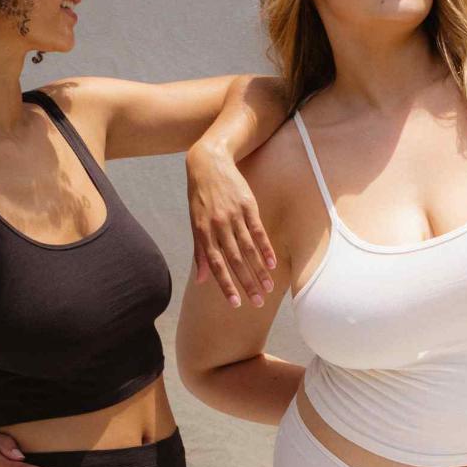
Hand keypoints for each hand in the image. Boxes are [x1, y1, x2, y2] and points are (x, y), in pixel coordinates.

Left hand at [186, 140, 276, 307]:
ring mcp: (234, 216)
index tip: (236, 303)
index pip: (216, 265)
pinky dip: (265, 248)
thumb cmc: (200, 197)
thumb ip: (200, 252)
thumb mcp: (195, 223)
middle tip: (257, 303)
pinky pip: (258, 231)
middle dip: (246, 283)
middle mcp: (218, 226)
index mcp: (203, 232)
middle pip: (234, 260)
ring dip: (259, 271)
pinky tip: (272, 264)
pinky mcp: (248, 206)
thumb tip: (200, 280)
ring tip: (268, 289)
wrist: (209, 163)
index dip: (226, 285)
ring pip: (248, 249)